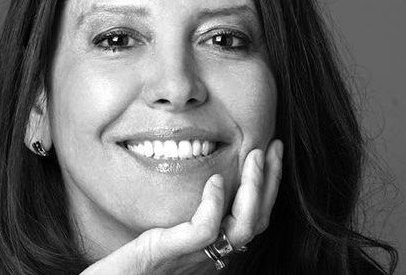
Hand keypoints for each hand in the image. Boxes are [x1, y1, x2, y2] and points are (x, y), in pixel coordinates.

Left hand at [81, 139, 283, 274]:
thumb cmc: (131, 258)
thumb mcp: (166, 228)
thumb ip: (184, 212)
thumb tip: (200, 177)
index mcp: (211, 246)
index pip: (252, 219)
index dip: (268, 188)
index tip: (270, 153)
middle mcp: (209, 253)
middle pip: (257, 221)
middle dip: (270, 181)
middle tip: (274, 147)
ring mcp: (192, 255)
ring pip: (242, 227)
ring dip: (254, 189)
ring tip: (254, 155)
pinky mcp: (168, 251)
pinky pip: (204, 230)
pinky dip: (215, 204)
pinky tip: (216, 180)